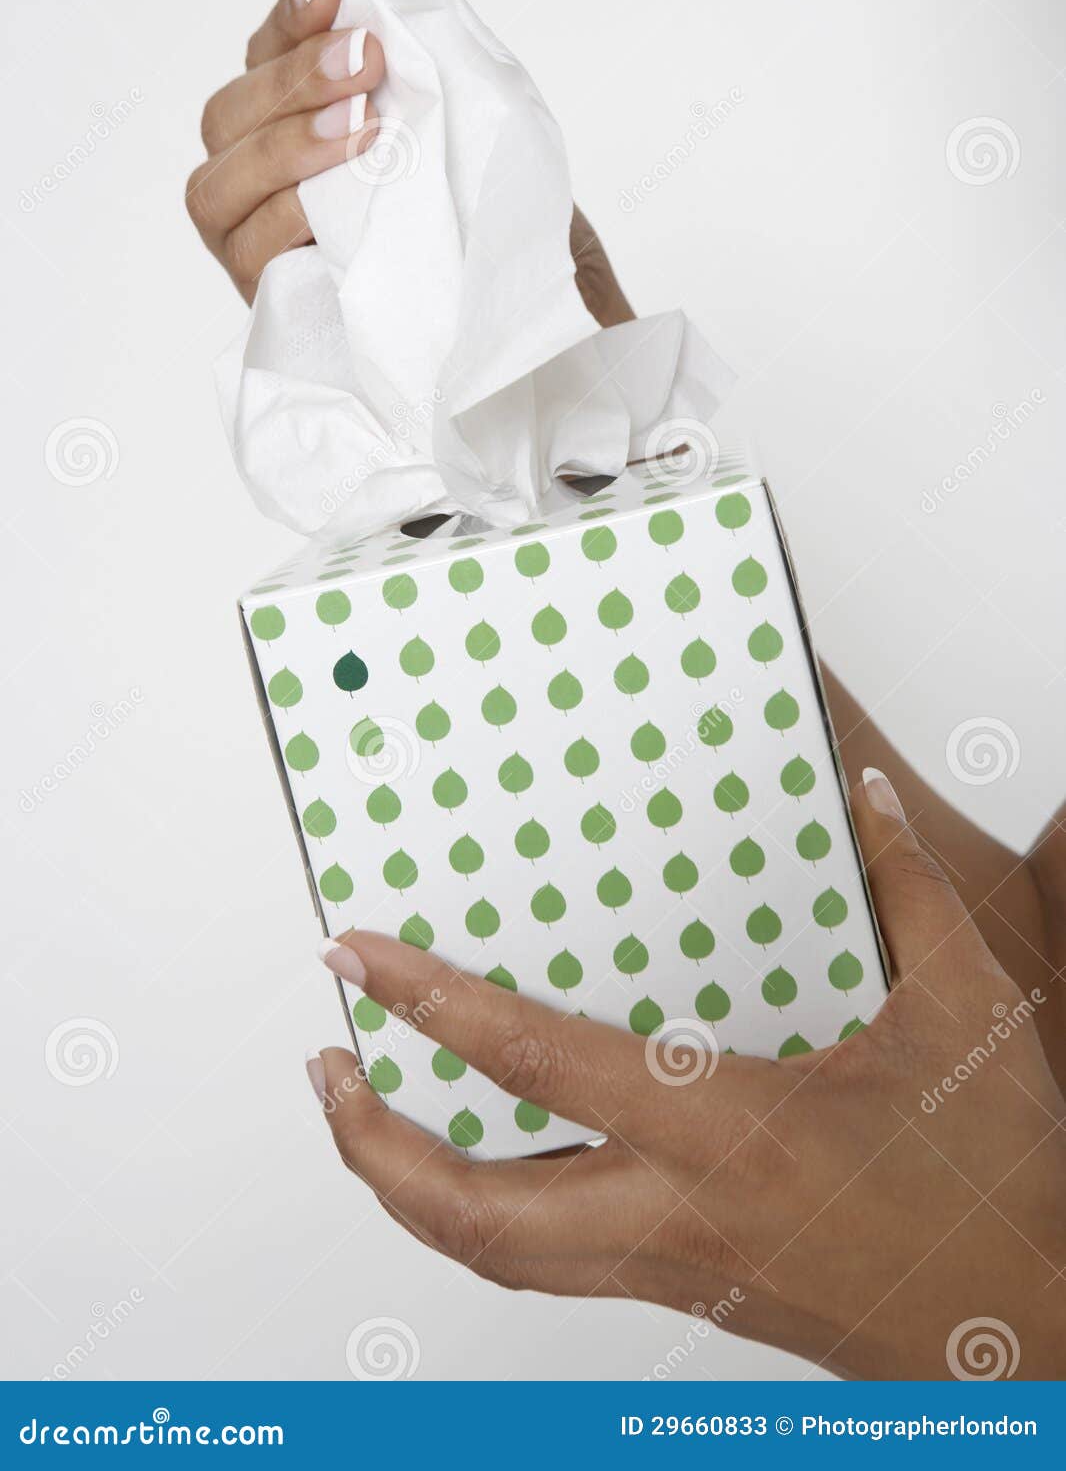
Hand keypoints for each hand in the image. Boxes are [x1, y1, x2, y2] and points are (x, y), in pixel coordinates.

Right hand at [188, 0, 633, 324]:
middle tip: (364, 61)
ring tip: (358, 130)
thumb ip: (434, 64)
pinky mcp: (278, 307)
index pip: (266, 57)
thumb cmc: (504, 229)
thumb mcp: (481, 133)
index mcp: (305, 130)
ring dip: (284, 146)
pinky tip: (329, 200)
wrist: (534, 329)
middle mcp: (268, 187)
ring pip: (218, 185)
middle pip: (227, 116)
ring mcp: (261, 250)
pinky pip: (249, 256)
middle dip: (291, 77)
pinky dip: (285, 219)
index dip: (288, 16)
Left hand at [308, 768, 1065, 1379]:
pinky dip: (485, 1214)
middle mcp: (676, 1214)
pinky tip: (485, 1162)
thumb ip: (908, 896)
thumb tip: (867, 801)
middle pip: (468, 1210)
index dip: (429, 1004)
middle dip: (369, 1143)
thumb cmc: (994, 1185)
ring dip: (409, 1188)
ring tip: (366, 1116)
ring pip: (496, 1255)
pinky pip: (551, 1263)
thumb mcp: (964, 1018)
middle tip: (326, 1064)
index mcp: (728, 1131)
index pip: (535, 1064)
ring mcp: (672, 1270)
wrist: (1034, 1327)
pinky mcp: (687, 1294)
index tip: (357, 958)